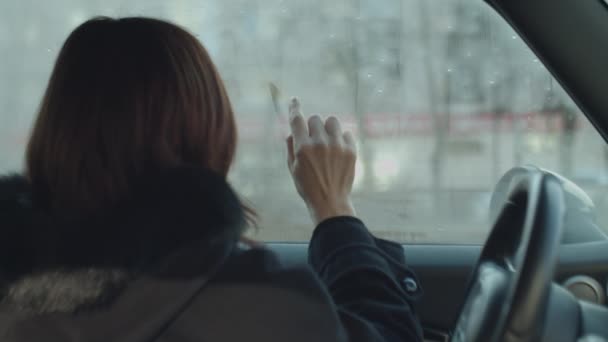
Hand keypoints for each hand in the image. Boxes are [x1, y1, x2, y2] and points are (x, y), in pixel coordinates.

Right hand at [286, 98, 356, 224]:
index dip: (294, 107)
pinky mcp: (351, 150)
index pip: (297, 120)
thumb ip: (291, 147)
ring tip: (328, 143)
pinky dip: (341, 139)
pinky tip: (338, 151)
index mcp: (303, 148)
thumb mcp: (292, 168)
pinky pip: (346, 133)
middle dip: (313, 127)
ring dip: (328, 129)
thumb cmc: (308, 187)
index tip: (294, 100)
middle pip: (316, 119)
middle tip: (314, 140)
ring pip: (332, 121)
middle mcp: (320, 143)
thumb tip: (292, 132)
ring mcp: (337, 146)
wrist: (331, 202)